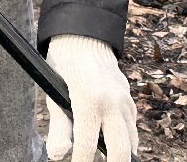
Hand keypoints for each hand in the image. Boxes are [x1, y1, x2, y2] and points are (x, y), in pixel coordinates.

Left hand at [45, 34, 136, 161]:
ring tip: (103, 157)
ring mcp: (124, 100)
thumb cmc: (64, 65)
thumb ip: (58, 128)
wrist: (84, 37)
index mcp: (89, 101)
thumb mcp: (54, 95)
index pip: (87, 147)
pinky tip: (110, 142)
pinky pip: (131, 128)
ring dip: (120, 155)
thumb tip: (59, 156)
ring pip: (131, 141)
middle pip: (120, 150)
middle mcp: (112, 102)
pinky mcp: (129, 99)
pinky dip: (124, 140)